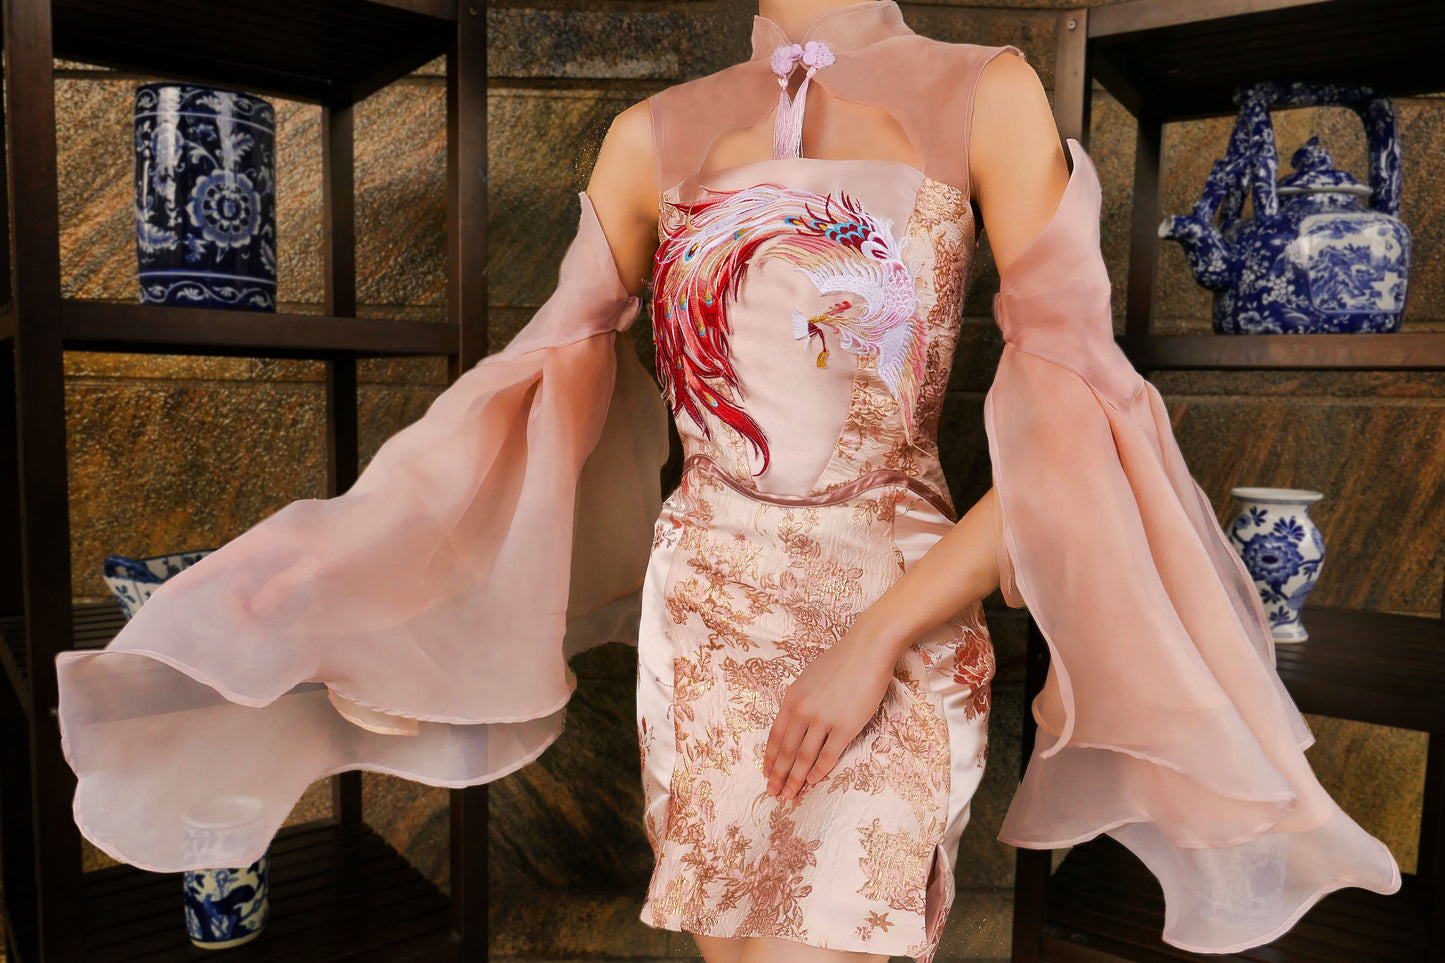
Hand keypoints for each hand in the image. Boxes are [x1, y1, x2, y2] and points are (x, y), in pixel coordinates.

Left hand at [763, 620, 899, 799]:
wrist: (867, 649)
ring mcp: (823, 719)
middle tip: (772, 792)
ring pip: (804, 757)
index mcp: (792, 698)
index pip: (775, 735)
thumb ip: (800, 700)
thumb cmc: (841, 660)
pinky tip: (812, 782)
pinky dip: (818, 771)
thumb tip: (795, 721)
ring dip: (795, 778)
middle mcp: (803, 710)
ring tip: (789, 795)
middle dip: (778, 774)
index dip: (769, 757)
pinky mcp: (845, 726)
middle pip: (786, 750)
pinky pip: (828, 755)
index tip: (765, 773)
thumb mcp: (809, 678)